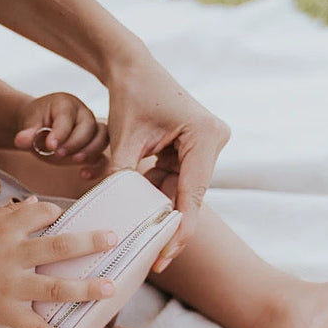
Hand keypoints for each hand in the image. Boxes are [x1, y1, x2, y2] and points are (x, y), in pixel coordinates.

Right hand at [0, 196, 118, 327]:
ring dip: (85, 288)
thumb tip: (39, 204)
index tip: (63, 218)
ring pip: (55, 288)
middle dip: (90, 243)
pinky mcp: (2, 312)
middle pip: (59, 246)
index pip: (42, 215)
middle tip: (114, 240)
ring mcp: (9, 286)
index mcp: (5, 229)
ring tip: (109, 288)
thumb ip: (10, 214)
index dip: (55, 214)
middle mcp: (12, 256)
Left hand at [13, 92, 109, 165]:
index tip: (50, 146)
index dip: (60, 132)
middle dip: (75, 142)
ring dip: (90, 151)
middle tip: (59, 154)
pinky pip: (104, 155)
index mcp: (65, 104)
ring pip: (102, 137)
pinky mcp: (94, 146)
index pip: (67, 117)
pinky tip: (84, 174)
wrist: (39, 127)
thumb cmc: (36, 123)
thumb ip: (27, 133)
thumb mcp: (29, 125)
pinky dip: (97, 166)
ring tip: (74, 161)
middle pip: (89, 126)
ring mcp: (92, 130)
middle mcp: (83, 114)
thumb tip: (21, 140)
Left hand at [91, 49, 230, 271]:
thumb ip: (121, 176)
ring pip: (180, 190)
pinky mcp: (192, 148)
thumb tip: (113, 216)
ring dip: (157, 209)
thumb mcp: (123, 139)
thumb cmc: (129, 95)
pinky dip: (154, 192)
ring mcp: (205, 146)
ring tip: (140, 240)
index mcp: (205, 136)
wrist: (131, 67)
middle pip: (189, 196)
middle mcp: (213, 141)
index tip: (165, 256)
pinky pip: (173, 179)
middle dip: (167, 224)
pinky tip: (137, 210)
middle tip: (153, 260)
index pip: (192, 195)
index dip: (179, 230)